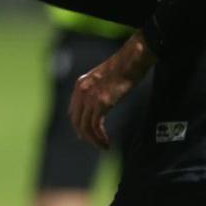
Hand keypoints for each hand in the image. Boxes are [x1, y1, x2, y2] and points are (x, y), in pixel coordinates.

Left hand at [69, 31, 156, 148]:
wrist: (132, 59)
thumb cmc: (124, 67)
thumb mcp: (104, 79)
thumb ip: (97, 91)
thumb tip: (98, 108)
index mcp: (80, 85)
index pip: (73, 111)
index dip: (79, 125)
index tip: (87, 135)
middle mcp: (81, 91)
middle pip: (76, 121)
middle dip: (86, 136)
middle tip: (96, 144)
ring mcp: (90, 97)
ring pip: (85, 127)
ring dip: (94, 140)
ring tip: (104, 146)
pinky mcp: (101, 102)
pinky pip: (95, 126)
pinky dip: (100, 137)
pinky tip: (107, 142)